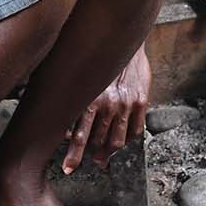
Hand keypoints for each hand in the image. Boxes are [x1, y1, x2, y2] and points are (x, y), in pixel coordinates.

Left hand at [63, 47, 150, 172]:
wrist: (122, 37)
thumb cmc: (94, 55)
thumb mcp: (77, 76)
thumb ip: (73, 101)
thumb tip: (64, 124)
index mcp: (90, 99)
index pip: (80, 136)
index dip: (74, 155)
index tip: (69, 168)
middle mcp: (109, 105)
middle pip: (99, 142)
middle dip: (93, 154)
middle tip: (91, 160)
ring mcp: (127, 105)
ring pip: (118, 140)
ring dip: (109, 151)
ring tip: (103, 156)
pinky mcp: (140, 101)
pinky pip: (136, 130)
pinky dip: (128, 138)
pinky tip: (121, 139)